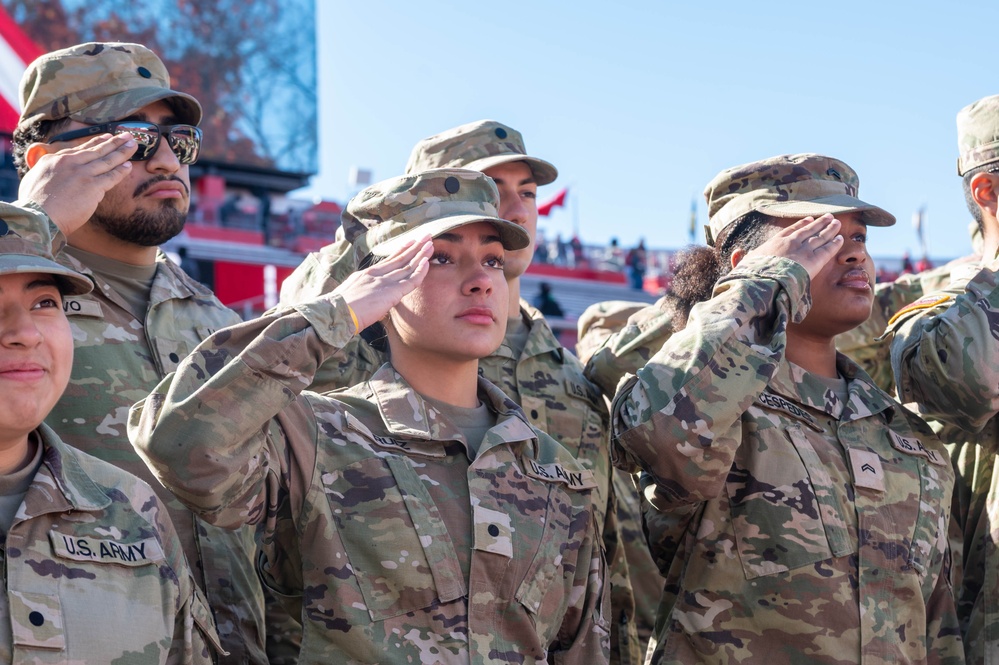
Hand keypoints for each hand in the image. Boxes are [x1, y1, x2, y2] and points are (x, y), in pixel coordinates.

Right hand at [18, 133, 136, 235]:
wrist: (37, 216)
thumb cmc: (33, 203)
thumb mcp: (34, 178)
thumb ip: (45, 171)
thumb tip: (49, 169)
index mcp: (54, 160)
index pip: (80, 149)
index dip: (96, 142)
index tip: (107, 137)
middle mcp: (69, 163)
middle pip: (96, 150)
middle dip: (114, 142)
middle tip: (127, 136)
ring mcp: (82, 174)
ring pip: (106, 160)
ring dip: (122, 152)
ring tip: (133, 145)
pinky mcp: (92, 186)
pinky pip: (111, 177)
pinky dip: (121, 171)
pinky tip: (128, 165)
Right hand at [332, 236, 432, 329]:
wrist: (335, 313)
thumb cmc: (338, 311)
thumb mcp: (350, 297)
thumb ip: (363, 296)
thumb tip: (368, 304)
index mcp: (366, 275)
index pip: (388, 261)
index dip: (401, 251)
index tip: (410, 242)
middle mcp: (376, 274)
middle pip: (400, 258)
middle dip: (414, 247)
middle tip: (426, 237)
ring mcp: (384, 282)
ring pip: (408, 266)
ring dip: (421, 254)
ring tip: (431, 244)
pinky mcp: (391, 292)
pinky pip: (411, 280)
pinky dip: (420, 271)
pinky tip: (427, 262)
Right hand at [743, 214, 842, 279]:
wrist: (764, 284)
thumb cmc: (751, 278)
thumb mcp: (742, 267)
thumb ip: (741, 259)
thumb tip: (736, 251)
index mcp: (774, 243)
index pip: (790, 231)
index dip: (801, 225)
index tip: (809, 219)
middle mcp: (790, 243)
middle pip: (809, 230)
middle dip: (819, 223)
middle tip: (828, 217)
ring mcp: (803, 251)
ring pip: (820, 237)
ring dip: (830, 229)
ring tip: (837, 223)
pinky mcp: (813, 261)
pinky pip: (827, 250)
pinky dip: (834, 243)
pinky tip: (840, 238)